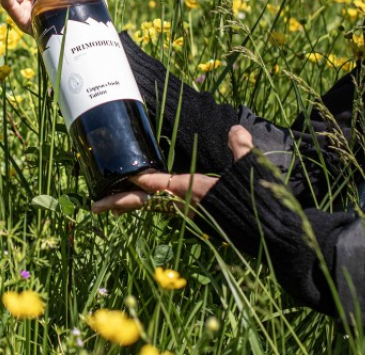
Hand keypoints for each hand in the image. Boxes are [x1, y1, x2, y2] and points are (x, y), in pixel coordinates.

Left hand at [91, 125, 254, 215]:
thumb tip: (236, 130)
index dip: (139, 179)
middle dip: (119, 203)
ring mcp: (190, 213)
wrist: (271, 235)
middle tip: (93, 207)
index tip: (120, 175)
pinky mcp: (196, 216)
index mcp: (195, 192)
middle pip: (146, 202)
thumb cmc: (260, 203)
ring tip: (107, 204)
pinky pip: (166, 209)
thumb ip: (241, 149)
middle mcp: (187, 205)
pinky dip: (150, 205)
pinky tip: (143, 201)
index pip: (159, 183)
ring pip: (153, 207)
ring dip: (131, 205)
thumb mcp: (251, 171)